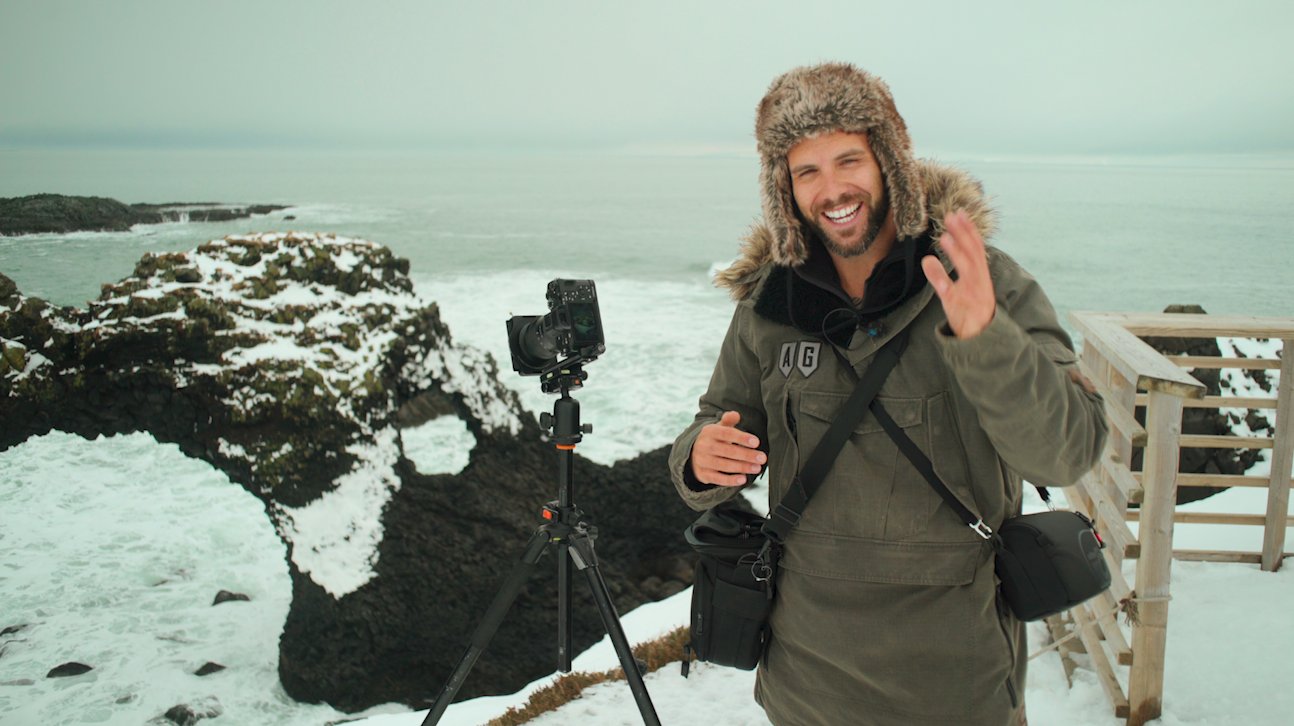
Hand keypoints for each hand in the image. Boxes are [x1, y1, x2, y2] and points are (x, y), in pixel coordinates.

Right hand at [690, 411, 765, 486]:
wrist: (694, 454)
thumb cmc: (714, 439)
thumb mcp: (719, 427)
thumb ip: (728, 420)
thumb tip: (735, 414)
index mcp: (709, 431)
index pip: (727, 433)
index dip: (742, 438)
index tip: (757, 442)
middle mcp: (704, 446)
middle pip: (727, 450)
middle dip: (747, 455)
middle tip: (762, 458)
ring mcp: (702, 461)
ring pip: (723, 465)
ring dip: (742, 467)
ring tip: (757, 468)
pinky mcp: (703, 474)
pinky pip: (717, 479)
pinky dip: (730, 480)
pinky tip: (743, 479)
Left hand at [921, 209, 996, 338]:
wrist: (981, 339)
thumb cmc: (968, 312)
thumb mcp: (955, 290)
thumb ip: (941, 274)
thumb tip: (927, 258)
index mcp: (980, 275)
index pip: (976, 248)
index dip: (969, 230)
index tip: (959, 213)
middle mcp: (979, 282)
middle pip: (973, 254)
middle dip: (964, 235)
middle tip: (952, 217)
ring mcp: (972, 294)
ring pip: (968, 271)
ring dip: (957, 253)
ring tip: (946, 238)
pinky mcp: (961, 308)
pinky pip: (953, 295)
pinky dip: (945, 283)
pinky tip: (935, 270)